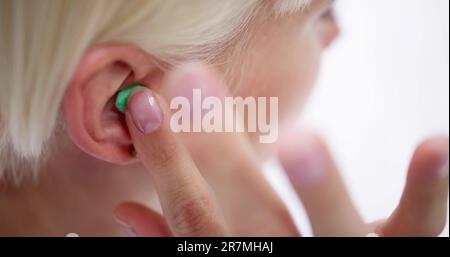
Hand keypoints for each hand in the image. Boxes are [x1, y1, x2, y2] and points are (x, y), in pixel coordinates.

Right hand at [114, 63, 447, 235]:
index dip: (166, 164)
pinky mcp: (394, 253)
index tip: (145, 105)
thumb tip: (128, 211)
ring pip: (335, 229)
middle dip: (220, 156)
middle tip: (193, 84)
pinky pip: (415, 223)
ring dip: (320, 188)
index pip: (194, 219)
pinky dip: (424, 187)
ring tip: (302, 141)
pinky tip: (433, 144)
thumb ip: (180, 241)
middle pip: (253, 218)